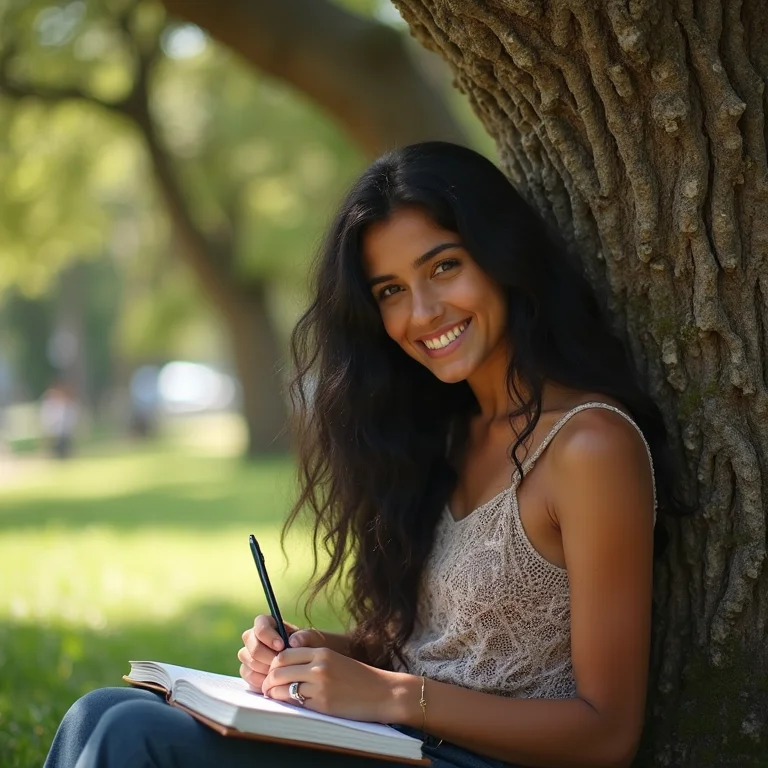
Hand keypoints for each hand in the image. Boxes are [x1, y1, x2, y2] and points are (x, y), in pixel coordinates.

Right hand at [238, 615, 326, 690]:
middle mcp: (253, 637)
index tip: (281, 646)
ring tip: (282, 671)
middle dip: (268, 657)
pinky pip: (248, 675)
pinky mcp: (248, 670)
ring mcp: (248, 654)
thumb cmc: (309, 647)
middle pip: (252, 646)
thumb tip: (293, 641)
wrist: (306, 664)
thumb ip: (305, 636)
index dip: (268, 635)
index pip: (260, 625)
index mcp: (267, 624)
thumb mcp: (313, 639)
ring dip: (266, 669)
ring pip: (250, 661)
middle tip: (282, 663)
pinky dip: (261, 679)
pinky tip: (275, 680)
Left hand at [262, 646, 411, 722]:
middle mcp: (319, 666)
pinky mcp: (322, 703)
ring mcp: (320, 685)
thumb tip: (285, 667)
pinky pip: (295, 703)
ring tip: (272, 697)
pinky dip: (287, 703)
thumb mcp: (335, 660)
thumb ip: (312, 661)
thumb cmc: (358, 677)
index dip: (273, 664)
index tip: (271, 673)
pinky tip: (287, 705)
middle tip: (266, 688)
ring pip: (283, 687)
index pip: (284, 654)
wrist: (382, 692)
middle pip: (279, 669)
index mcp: (322, 652)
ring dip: (273, 693)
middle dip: (268, 680)